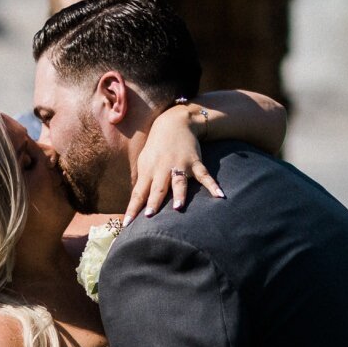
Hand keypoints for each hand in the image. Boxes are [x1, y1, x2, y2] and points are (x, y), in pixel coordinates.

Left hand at [129, 104, 224, 223]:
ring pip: (179, 182)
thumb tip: (136, 205)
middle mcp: (163, 169)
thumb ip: (142, 183)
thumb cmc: (156, 148)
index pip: (138, 194)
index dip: (133, 208)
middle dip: (154, 202)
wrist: (174, 123)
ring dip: (179, 194)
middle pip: (158, 188)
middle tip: (150, 215)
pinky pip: (204, 175)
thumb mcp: (144, 163)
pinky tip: (219, 195)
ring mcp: (180, 165)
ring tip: (179, 207)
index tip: (127, 223)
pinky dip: (212, 185)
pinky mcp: (195, 162)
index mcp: (148, 171)